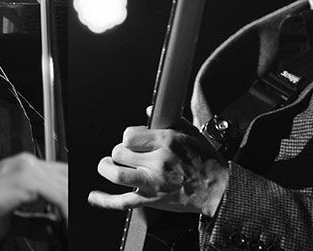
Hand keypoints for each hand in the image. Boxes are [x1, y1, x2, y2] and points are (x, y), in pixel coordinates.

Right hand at [0, 152, 67, 240]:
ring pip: (68, 185)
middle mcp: (30, 164)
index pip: (64, 178)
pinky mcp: (25, 178)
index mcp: (26, 170)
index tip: (74, 222)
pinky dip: (66, 213)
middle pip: (70, 179)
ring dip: (74, 210)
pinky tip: (64, 230)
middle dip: (77, 203)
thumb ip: (35, 223)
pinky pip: (59, 195)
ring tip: (71, 233)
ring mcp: (28, 168)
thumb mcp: (11, 222)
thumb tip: (54, 229)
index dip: (74, 199)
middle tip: (75, 230)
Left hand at [88, 120, 227, 216]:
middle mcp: (157, 161)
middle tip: (125, 154)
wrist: (218, 190)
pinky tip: (95, 196)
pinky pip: (122, 202)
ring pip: (116, 173)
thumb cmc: (207, 161)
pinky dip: (105, 200)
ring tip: (107, 164)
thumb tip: (149, 109)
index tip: (134, 140)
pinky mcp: (151, 200)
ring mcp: (152, 182)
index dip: (129, 137)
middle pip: (120, 152)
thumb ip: (170, 119)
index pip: (130, 135)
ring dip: (106, 167)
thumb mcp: (191, 133)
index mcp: (166, 142)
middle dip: (120, 151)